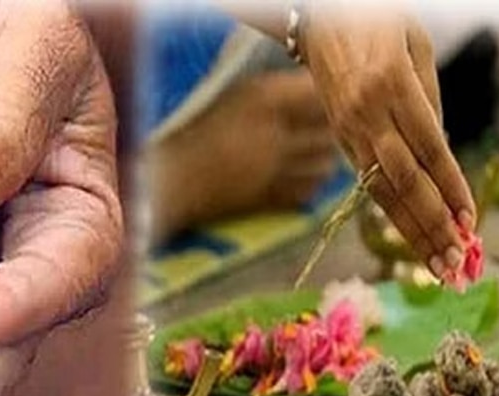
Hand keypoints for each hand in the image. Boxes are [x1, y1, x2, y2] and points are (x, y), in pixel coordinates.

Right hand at [147, 69, 337, 242]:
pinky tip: (300, 178)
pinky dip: (310, 184)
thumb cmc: (197, 130)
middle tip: (319, 128)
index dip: (320, 96)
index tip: (315, 100)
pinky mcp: (269, 200)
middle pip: (327, 130)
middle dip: (327, 128)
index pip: (315, 93)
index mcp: (262, 100)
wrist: (170, 179)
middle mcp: (275, 135)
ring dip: (324, 158)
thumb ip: (275, 93)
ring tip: (313, 154)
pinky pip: (307, 192)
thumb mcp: (236, 96)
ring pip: (324, 165)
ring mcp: (274, 171)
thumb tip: (312, 95)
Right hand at [300, 8, 476, 277]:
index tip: (470, 221)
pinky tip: (411, 240)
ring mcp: (349, 132)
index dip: (450, 188)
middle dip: (432, 225)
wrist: (320, 18)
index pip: (429, 148)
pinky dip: (393, 215)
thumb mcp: (416, 45)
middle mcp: (367, 115)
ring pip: (384, 192)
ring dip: (412, 233)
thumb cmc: (377, 23)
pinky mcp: (341, 140)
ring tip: (437, 266)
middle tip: (456, 262)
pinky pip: (370, 184)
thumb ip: (429, 100)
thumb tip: (440, 157)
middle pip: (405, 181)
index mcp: (391, 85)